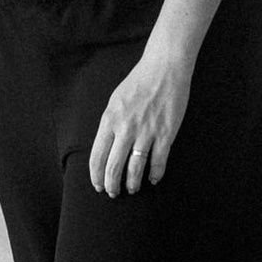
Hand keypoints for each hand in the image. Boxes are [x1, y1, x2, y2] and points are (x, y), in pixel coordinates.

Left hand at [88, 41, 192, 196]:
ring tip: (132, 189)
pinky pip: (158, 161)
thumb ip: (110, 124)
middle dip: (112, 185)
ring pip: (135, 168)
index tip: (98, 185)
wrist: (164, 69)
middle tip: (114, 193)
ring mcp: (146, 132)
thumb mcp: (115, 101)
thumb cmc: (138, 82)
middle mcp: (125, 128)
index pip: (97, 156)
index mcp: (110, 120)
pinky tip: (153, 179)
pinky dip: (155, 174)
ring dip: (132, 183)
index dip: (96, 175)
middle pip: (113, 167)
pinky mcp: (165, 133)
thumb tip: (106, 147)